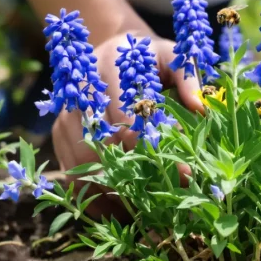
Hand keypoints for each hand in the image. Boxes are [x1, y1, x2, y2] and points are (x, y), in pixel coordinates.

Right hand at [50, 33, 201, 214]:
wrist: (115, 49)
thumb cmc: (151, 59)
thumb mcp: (174, 57)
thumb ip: (188, 78)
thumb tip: (201, 107)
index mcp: (111, 66)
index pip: (128, 117)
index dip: (156, 147)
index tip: (183, 171)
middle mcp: (82, 90)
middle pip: (104, 143)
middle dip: (136, 175)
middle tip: (165, 200)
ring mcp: (67, 113)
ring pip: (84, 161)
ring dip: (113, 188)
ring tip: (144, 211)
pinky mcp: (60, 132)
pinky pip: (71, 171)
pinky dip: (93, 194)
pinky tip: (120, 210)